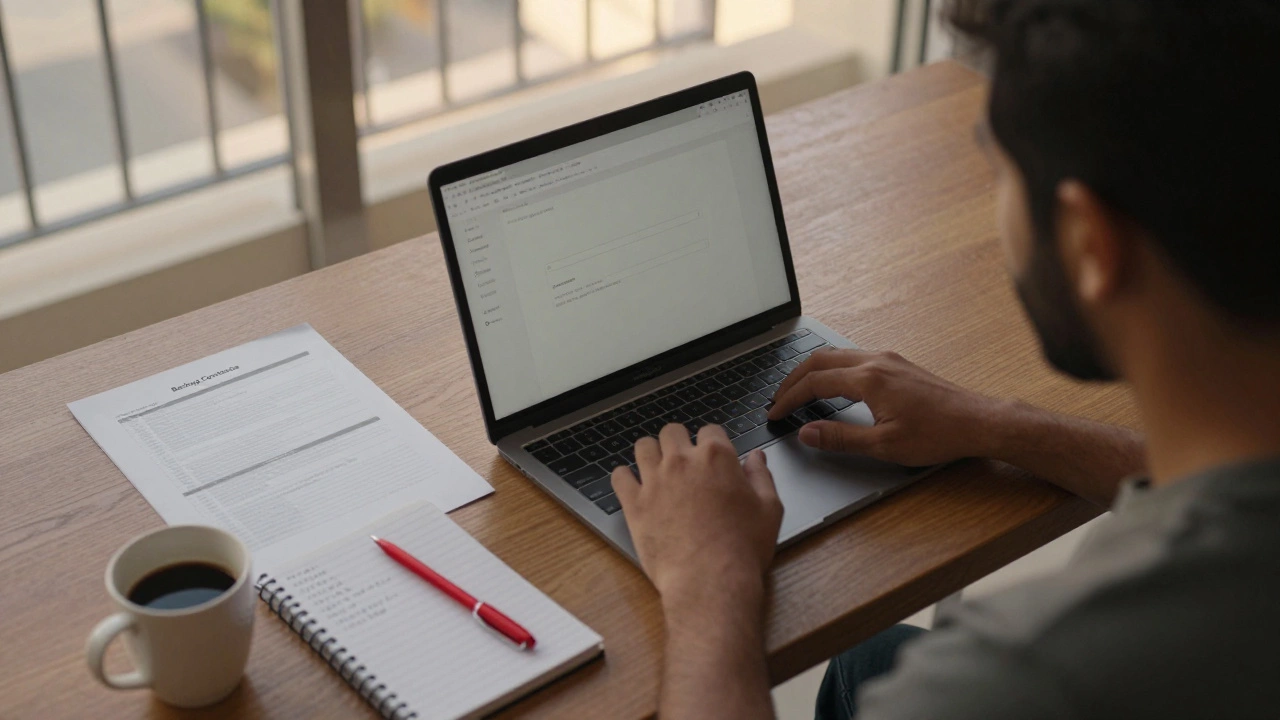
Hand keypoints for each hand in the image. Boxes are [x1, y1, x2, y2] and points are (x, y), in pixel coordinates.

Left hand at [611, 424, 782, 603]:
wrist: (711, 580)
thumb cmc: (743, 548)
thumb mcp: (769, 509)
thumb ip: (761, 476)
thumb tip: (756, 457)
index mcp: (716, 457)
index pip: (710, 430)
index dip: (712, 441)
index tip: (712, 455)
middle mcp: (682, 461)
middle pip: (672, 431)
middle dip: (679, 441)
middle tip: (683, 460)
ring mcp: (655, 480)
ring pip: (643, 446)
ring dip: (651, 452)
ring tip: (657, 468)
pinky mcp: (634, 504)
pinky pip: (619, 476)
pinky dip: (624, 477)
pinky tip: (632, 485)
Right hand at [767, 349, 1003, 465]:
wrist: (977, 421)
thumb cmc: (938, 434)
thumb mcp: (884, 445)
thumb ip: (840, 438)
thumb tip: (806, 433)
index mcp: (868, 380)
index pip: (815, 383)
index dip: (789, 398)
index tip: (775, 413)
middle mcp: (876, 361)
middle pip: (820, 360)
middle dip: (793, 379)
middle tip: (778, 399)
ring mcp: (888, 360)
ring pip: (837, 355)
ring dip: (812, 371)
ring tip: (798, 391)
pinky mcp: (898, 364)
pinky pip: (854, 357)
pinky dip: (832, 369)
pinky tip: (832, 385)